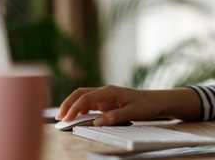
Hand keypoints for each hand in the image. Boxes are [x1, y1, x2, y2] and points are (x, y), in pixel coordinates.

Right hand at [57, 86, 201, 125]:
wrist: (156, 101)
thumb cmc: (146, 105)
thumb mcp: (132, 112)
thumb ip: (114, 117)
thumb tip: (97, 122)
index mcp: (109, 91)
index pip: (85, 98)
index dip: (74, 108)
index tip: (66, 119)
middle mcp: (105, 91)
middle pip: (80, 93)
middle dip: (68, 104)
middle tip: (58, 117)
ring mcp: (105, 96)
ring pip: (83, 97)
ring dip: (72, 105)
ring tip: (63, 117)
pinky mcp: (107, 101)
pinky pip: (89, 103)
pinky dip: (80, 108)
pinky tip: (77, 117)